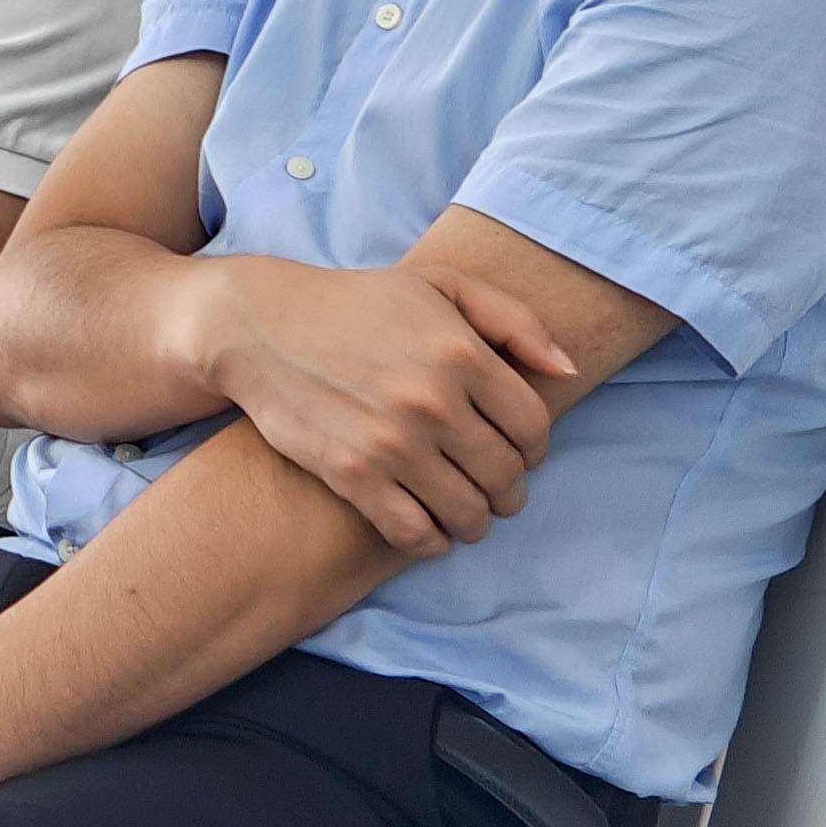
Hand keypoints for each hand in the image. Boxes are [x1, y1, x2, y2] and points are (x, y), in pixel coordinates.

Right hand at [194, 259, 573, 555]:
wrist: (257, 325)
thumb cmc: (355, 303)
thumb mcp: (439, 284)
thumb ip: (513, 320)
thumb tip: (568, 370)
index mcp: (462, 353)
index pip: (533, 428)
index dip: (534, 449)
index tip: (517, 453)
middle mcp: (434, 401)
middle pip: (506, 476)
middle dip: (508, 491)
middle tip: (493, 490)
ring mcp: (392, 443)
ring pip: (467, 513)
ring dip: (474, 522)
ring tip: (464, 515)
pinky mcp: (351, 474)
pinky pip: (413, 533)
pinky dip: (430, 542)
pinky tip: (427, 530)